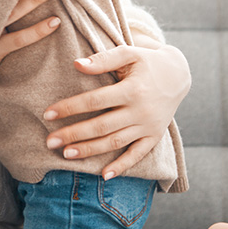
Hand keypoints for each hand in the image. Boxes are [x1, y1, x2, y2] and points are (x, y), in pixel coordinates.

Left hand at [42, 41, 190, 179]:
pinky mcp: (154, 136)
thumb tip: (76, 64)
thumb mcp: (128, 53)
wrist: (179, 75)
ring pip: (115, 142)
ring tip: (67, 155)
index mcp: (132, 89)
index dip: (70, 107)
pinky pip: (138, 154)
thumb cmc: (147, 62)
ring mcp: (148, 126)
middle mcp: (141, 111)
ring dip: (91, 150)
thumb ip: (103, 59)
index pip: (95, 101)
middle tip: (50, 141)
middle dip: (74, 134)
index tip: (48, 114)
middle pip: (102, 126)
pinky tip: (104, 175)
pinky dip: (123, 166)